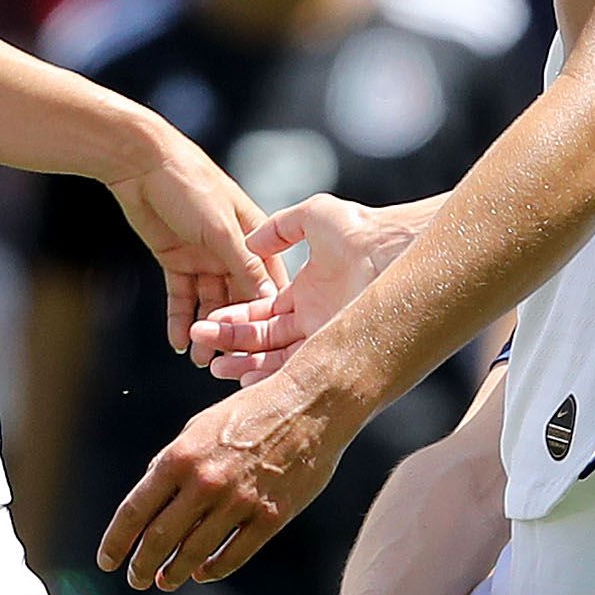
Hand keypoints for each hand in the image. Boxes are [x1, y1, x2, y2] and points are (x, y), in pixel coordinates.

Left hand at [100, 365, 351, 589]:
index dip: (116, 542)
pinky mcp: (272, 516)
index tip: (107, 560)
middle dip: (141, 566)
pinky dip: (214, 569)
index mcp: (180, 457)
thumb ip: (172, 462)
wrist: (312, 404)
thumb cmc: (252, 411)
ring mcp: (240, 502)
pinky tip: (203, 573)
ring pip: (195, 553)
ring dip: (174, 573)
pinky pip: (235, 554)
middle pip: (160, 539)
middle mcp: (205, 483)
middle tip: (135, 579)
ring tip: (165, 581)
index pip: (135, 511)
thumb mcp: (200, 426)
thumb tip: (150, 498)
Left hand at [106, 129, 271, 351]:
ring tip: (200, 357)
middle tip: (228, 358)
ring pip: (208, 300)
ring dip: (205, 327)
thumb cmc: (190, 184)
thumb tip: (269, 298)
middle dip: (233, 327)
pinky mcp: (176, 259)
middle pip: (238, 296)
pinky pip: (181, 295)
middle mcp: (231, 249)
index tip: (270, 342)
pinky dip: (179, 318)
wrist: (140, 164)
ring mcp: (203, 255)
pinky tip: (177, 341)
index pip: (270, 279)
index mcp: (252, 237)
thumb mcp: (223, 230)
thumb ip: (245, 265)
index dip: (270, 310)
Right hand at [196, 194, 420, 381]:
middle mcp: (314, 320)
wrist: (393, 248)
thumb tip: (252, 244)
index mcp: (306, 293)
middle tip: (202, 341)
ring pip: (276, 359)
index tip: (207, 318)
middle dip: (230, 341)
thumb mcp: (312, 216)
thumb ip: (279, 228)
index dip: (234, 317)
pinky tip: (245, 378)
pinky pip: (299, 370)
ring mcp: (325, 337)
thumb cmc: (360, 228)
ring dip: (244, 363)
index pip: (261, 312)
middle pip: (263, 339)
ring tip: (215, 366)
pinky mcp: (336, 350)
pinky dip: (271, 376)